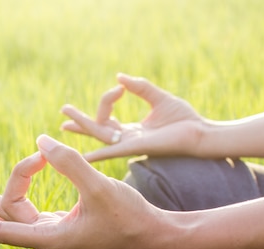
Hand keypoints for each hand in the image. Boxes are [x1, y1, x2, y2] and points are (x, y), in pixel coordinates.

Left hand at [0, 135, 166, 248]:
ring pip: (18, 212)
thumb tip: (39, 141)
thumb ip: (69, 163)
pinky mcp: (69, 224)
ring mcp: (58, 231)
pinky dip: (27, 191)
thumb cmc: (132, 219)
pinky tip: (26, 177)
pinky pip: (35, 209)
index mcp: (52, 238)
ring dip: (1, 193)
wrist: (157, 237)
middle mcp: (50, 237)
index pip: (0, 230)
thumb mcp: (99, 188)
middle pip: (10, 213)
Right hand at [61, 73, 205, 161]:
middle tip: (63, 111)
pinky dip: (97, 153)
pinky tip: (83, 156)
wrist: (200, 133)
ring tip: (64, 120)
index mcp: (132, 130)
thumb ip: (140, 87)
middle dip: (80, 121)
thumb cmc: (184, 119)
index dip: (108, 98)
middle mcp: (127, 139)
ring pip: (100, 136)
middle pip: (97, 129)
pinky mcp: (136, 147)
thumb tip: (120, 77)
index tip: (120, 87)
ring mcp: (130, 144)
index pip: (108, 115)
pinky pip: (112, 150)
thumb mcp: (159, 98)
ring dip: (83, 126)